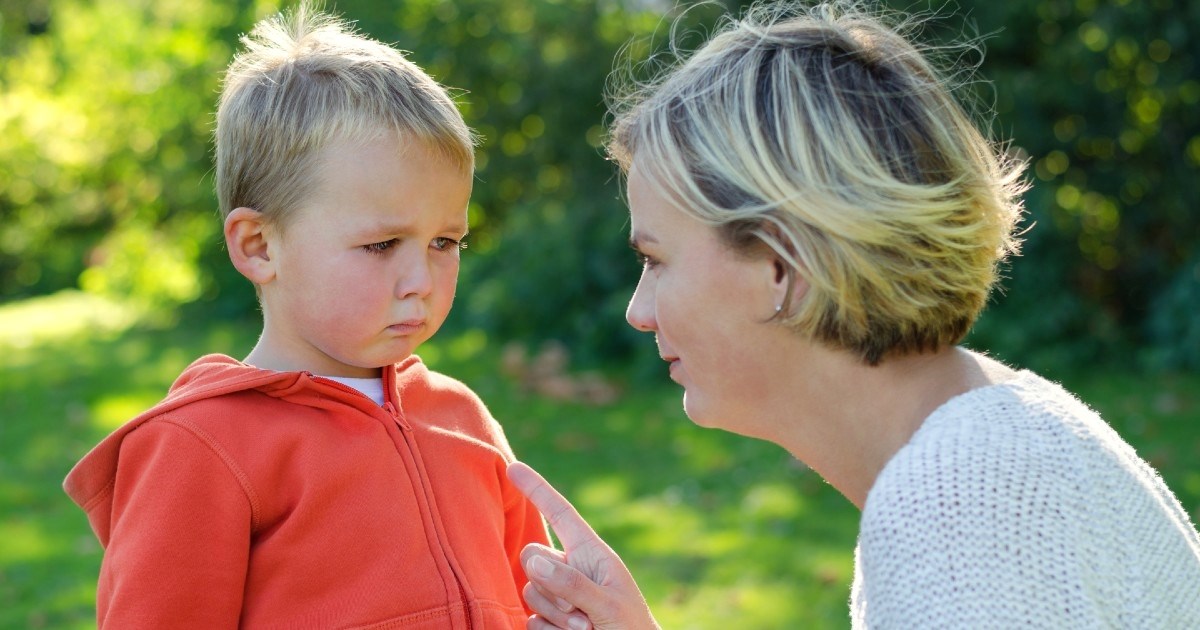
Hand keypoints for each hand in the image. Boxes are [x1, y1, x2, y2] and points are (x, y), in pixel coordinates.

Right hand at [507, 462, 660, 629]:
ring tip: (586, 628)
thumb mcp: (608, 604)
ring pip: (530, 591)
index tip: (513, 467)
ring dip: (555, 614)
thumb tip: (534, 560)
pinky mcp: (548, 621)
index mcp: (591, 553)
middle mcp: (571, 569)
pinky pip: (530, 620)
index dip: (537, 490)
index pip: (560, 514)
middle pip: (532, 556)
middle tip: (582, 612)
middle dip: (551, 585)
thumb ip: (572, 582)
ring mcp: (558, 595)